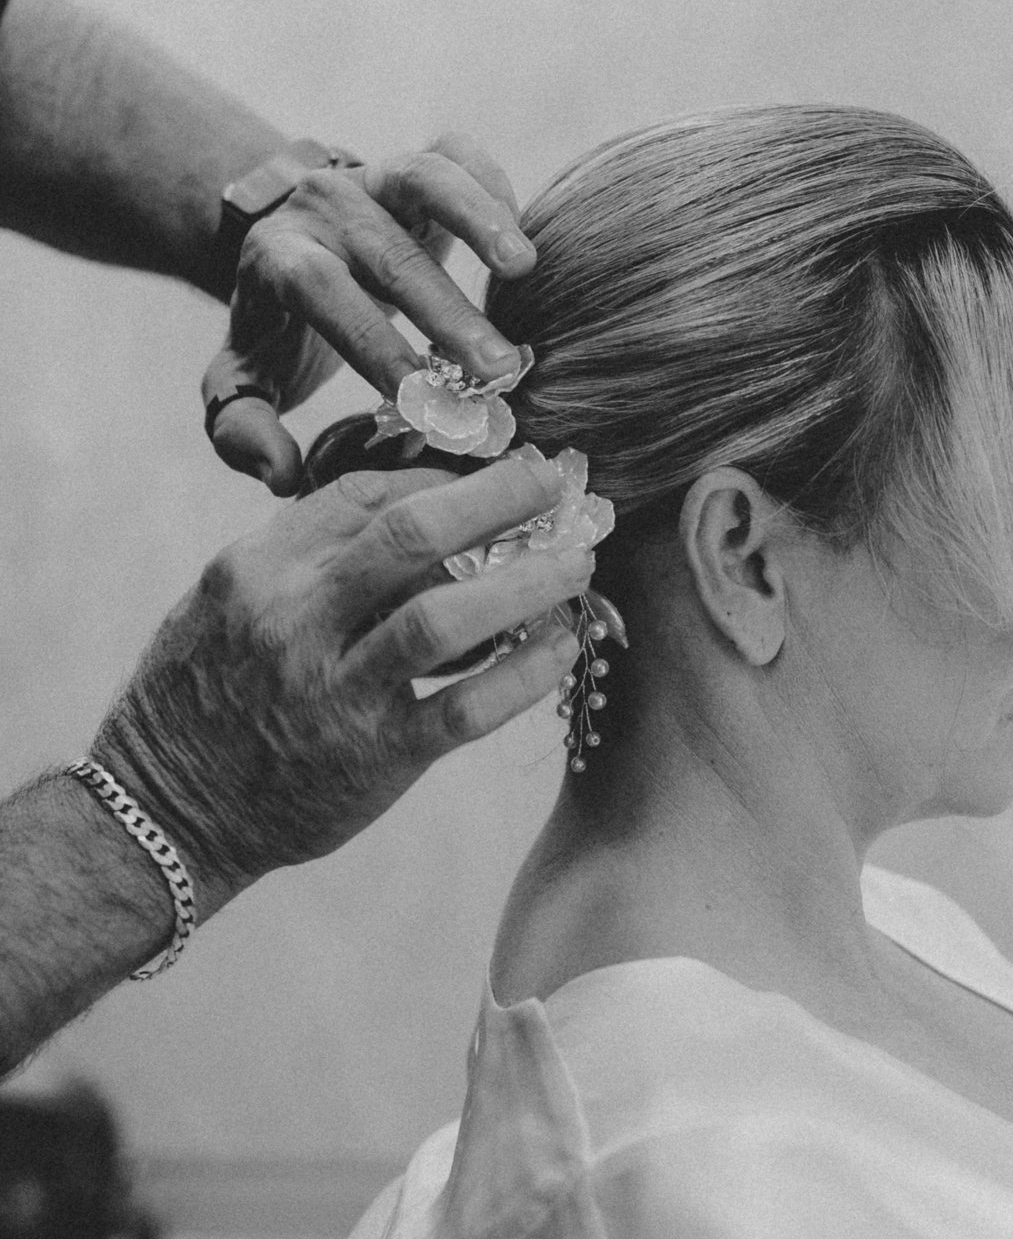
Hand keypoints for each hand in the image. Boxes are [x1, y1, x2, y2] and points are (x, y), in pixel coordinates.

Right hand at [90, 450, 590, 918]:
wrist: (164, 811)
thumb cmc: (206, 691)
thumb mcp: (229, 599)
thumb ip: (306, 550)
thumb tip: (413, 500)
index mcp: (257, 567)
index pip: (365, 493)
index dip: (444, 475)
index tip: (497, 471)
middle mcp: (293, 620)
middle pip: (413, 533)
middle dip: (499, 498)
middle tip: (558, 482)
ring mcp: (334, 691)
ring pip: (448, 617)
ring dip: (527, 581)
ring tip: (578, 560)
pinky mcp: (372, 758)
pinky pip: (465, 708)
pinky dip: (525, 673)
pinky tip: (562, 646)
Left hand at [202, 133, 536, 493]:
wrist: (282, 241)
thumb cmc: (275, 331)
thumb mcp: (240, 383)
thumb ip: (244, 432)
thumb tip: (284, 476)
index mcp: (276, 260)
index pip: (324, 293)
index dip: (374, 343)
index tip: (424, 399)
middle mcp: (322, 210)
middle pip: (386, 250)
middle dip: (446, 311)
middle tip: (499, 370)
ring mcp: (370, 176)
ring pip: (424, 177)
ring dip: (478, 219)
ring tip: (525, 268)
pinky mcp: (412, 162)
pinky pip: (455, 153)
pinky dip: (491, 186)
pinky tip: (522, 241)